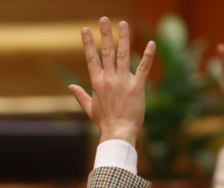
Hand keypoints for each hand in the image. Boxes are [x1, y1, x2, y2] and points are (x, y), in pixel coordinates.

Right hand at [69, 18, 155, 146]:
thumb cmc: (104, 122)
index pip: (91, 58)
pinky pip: (143, 68)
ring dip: (123, 38)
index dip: (87, 43)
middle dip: (105, 34)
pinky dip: (148, 55)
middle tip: (103, 19)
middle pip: (106, 52)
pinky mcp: (137, 87)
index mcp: (97, 82)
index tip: (84, 29)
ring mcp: (123, 82)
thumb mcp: (89, 108)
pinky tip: (152, 43)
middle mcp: (109, 79)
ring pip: (123, 55)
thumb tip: (71, 86)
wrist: (118, 133)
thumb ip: (80, 95)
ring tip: (123, 23)